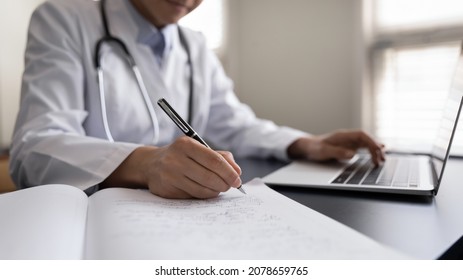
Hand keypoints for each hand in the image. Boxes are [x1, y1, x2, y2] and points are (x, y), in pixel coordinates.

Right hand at [102, 136, 241, 198]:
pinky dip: (204, 195)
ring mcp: (169, 175)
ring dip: (215, 191)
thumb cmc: (181, 156)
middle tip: (230, 186)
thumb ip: (220, 156)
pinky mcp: (166, 190)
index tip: (237, 179)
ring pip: (202, 189)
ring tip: (219, 188)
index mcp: (185, 145)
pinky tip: (206, 190)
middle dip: (224, 183)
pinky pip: (192, 196)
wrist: (151, 164)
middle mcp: (175, 159)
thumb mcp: (198, 149)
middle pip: (209, 176)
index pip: (214, 159)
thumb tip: (237, 171)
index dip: (229, 171)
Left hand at [287, 129, 384, 164]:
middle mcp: (348, 137)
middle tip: (381, 159)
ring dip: (375, 150)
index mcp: (343, 136)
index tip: (378, 150)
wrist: (309, 147)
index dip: (371, 142)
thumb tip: (352, 154)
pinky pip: (362, 148)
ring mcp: (349, 142)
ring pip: (366, 144)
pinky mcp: (348, 147)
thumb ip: (337, 152)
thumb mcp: (324, 151)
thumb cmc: (315, 148)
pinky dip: (370, 151)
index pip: (361, 135)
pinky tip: (377, 155)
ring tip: (382, 160)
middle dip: (376, 148)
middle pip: (366, 139)